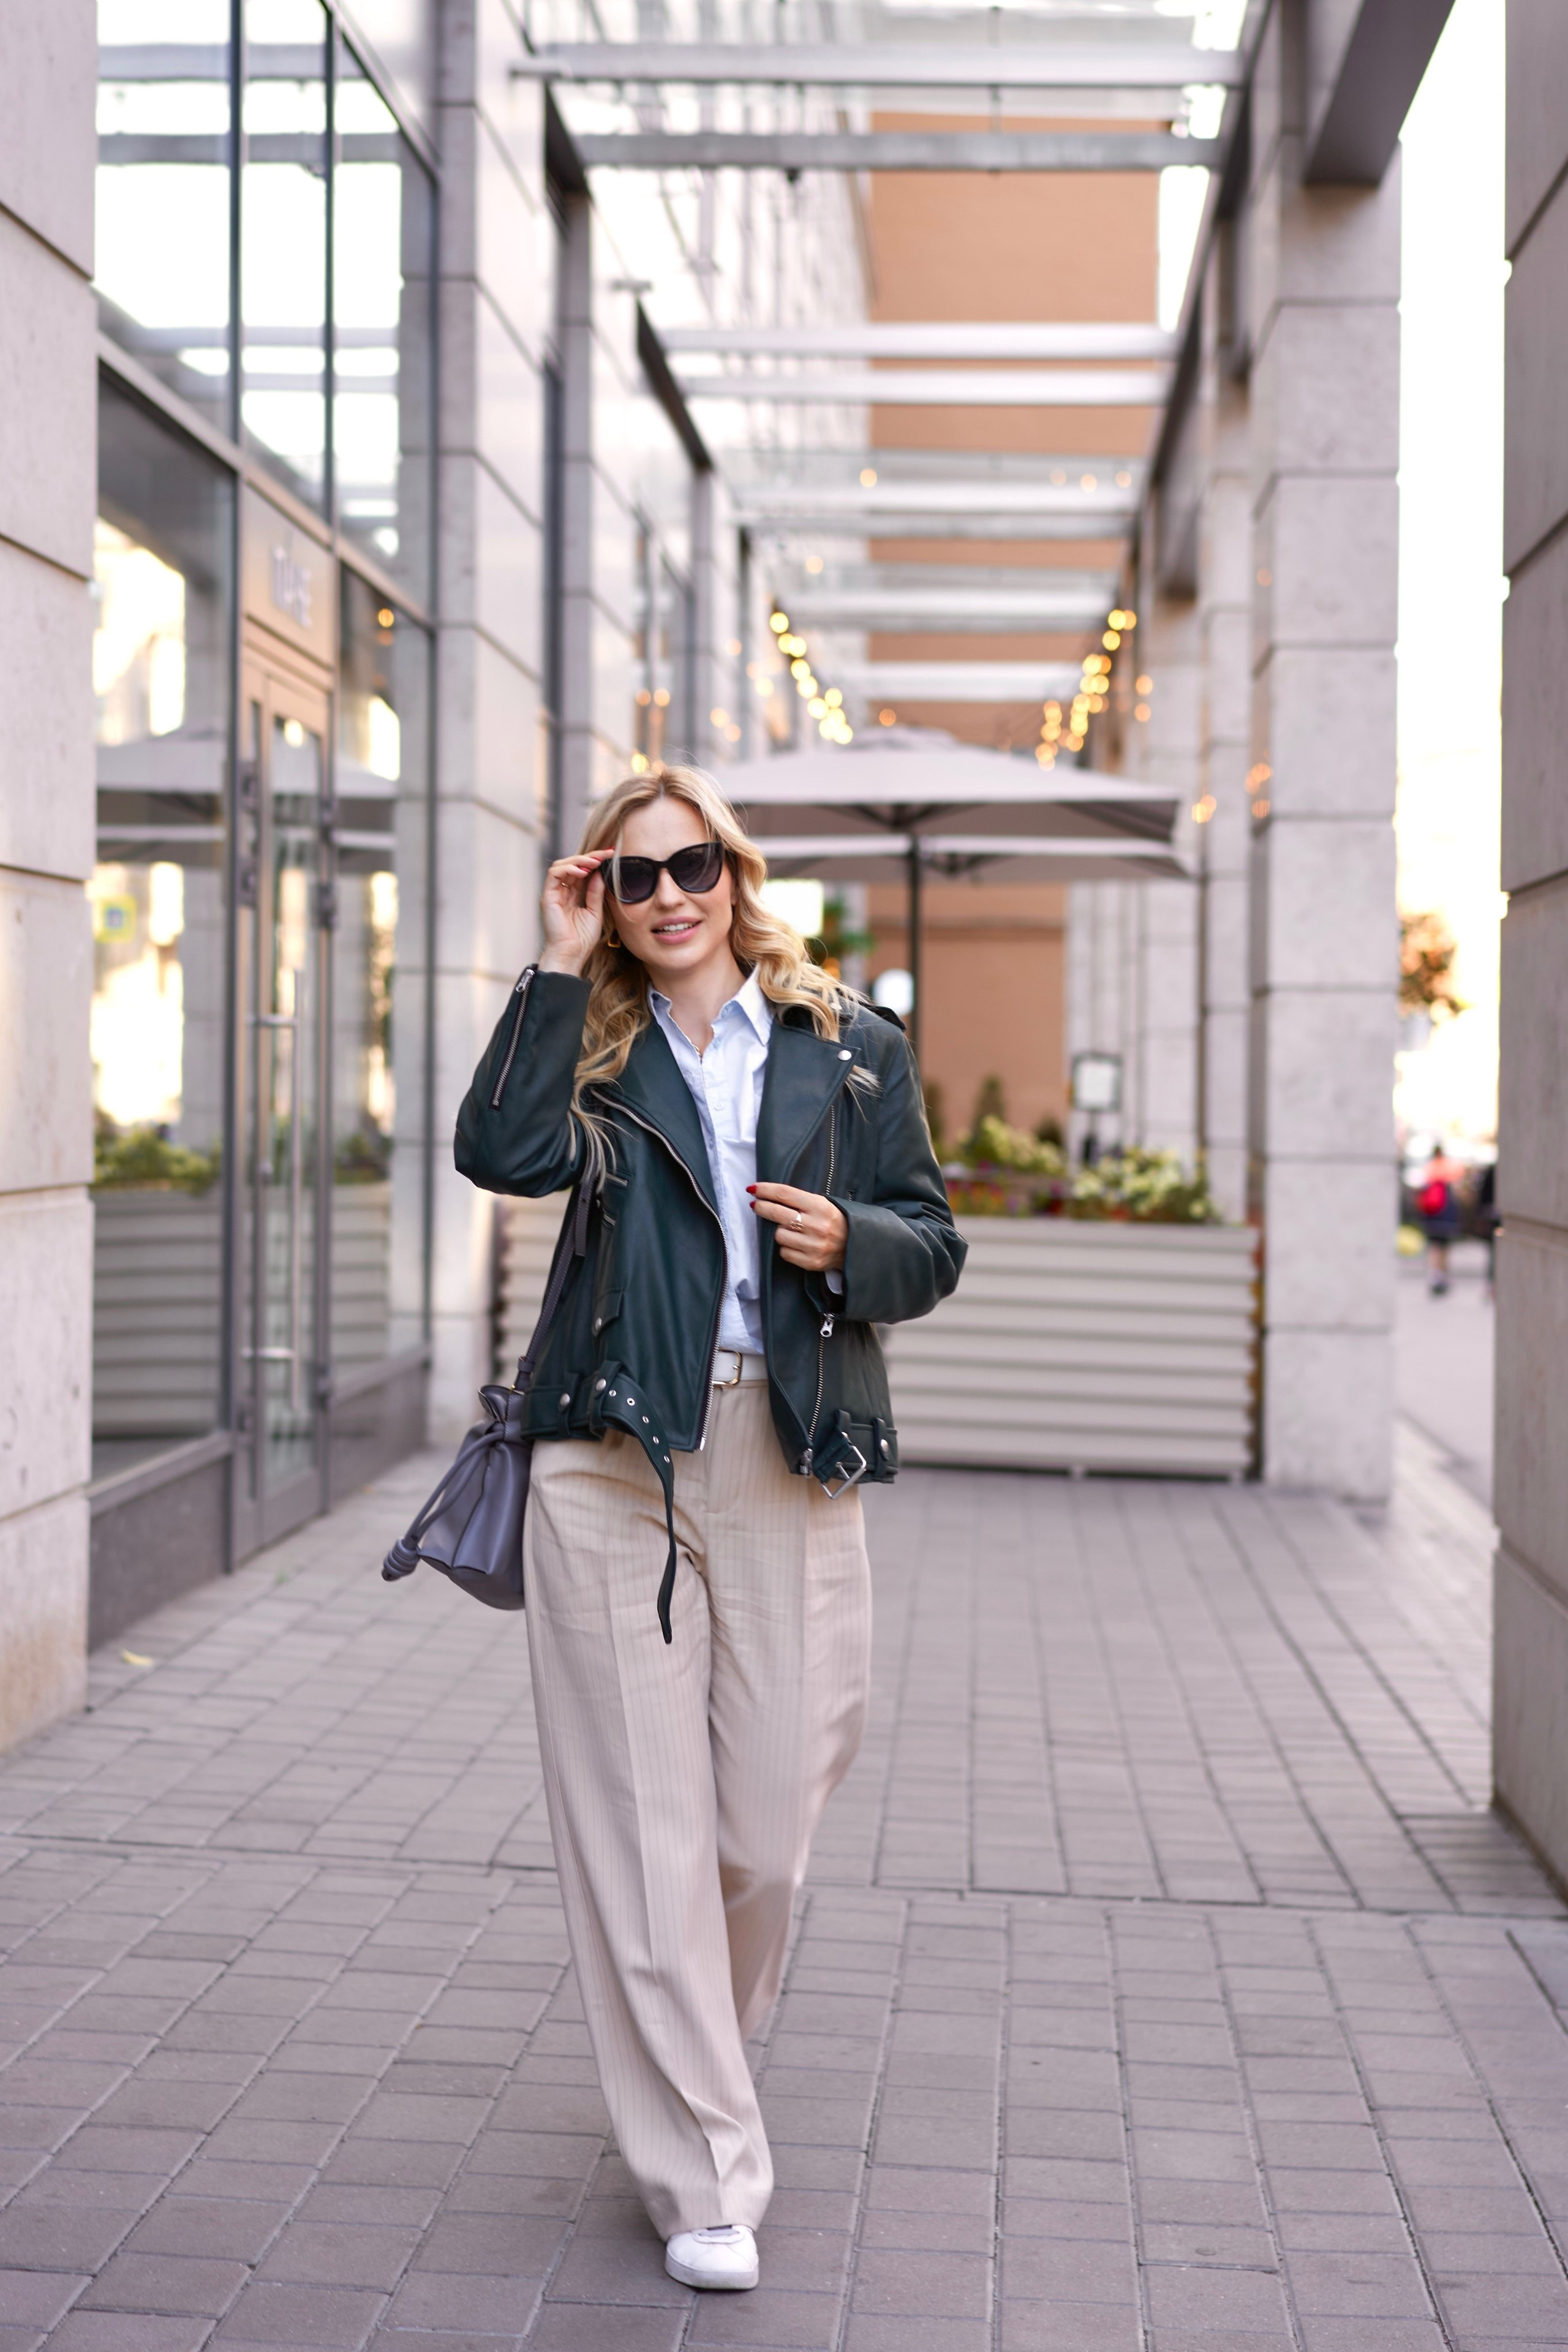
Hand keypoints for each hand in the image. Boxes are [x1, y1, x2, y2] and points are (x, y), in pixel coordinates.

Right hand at [539, 850, 612, 976]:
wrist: (571, 954)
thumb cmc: (582, 938)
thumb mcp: (595, 911)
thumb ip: (595, 892)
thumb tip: (600, 872)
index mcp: (572, 894)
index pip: (582, 871)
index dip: (595, 861)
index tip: (611, 854)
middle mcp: (562, 891)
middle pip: (573, 865)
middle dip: (590, 856)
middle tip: (606, 854)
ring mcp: (553, 893)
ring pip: (562, 865)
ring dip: (580, 860)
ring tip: (595, 862)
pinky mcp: (548, 896)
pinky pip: (554, 874)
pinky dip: (568, 869)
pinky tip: (583, 872)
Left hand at [749, 1182, 846, 1273]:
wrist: (857, 1246)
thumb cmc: (836, 1221)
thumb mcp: (824, 1204)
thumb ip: (800, 1200)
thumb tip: (770, 1196)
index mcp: (820, 1206)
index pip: (784, 1194)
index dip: (765, 1190)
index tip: (753, 1189)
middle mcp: (816, 1225)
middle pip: (776, 1213)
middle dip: (761, 1207)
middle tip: (755, 1205)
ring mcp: (813, 1245)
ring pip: (779, 1235)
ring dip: (781, 1232)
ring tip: (793, 1231)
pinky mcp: (811, 1262)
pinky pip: (785, 1253)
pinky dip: (787, 1248)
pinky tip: (797, 1245)